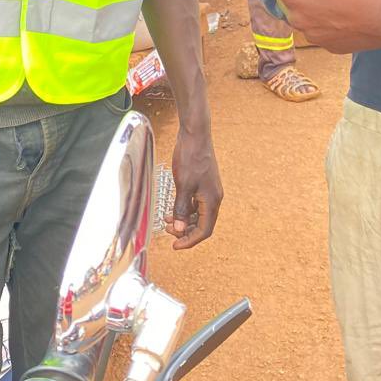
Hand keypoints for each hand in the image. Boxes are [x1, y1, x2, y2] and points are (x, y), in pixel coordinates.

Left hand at [170, 124, 222, 249]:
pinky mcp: (203, 182)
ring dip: (184, 220)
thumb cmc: (190, 157)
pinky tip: (172, 207)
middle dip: (185, 231)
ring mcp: (209, 189)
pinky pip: (196, 203)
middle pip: (202, 224)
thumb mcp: (183, 186)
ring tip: (166, 220)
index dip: (190, 241)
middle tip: (167, 230)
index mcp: (212, 200)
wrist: (195, 134)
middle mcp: (214, 197)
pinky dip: (185, 209)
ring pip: (198, 213)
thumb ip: (181, 209)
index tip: (175, 246)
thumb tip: (179, 230)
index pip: (204, 230)